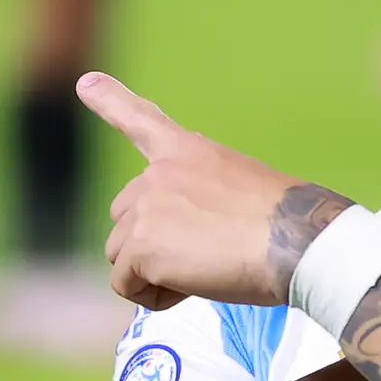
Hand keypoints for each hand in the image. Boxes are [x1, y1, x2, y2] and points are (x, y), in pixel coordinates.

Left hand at [81, 73, 350, 309]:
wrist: (294, 242)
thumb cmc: (285, 226)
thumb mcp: (242, 188)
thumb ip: (201, 196)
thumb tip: (185, 236)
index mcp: (188, 151)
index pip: (141, 120)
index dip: (110, 99)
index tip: (86, 83)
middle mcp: (159, 172)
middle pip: (125, 218)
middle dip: (151, 246)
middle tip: (203, 258)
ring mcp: (146, 207)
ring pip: (121, 255)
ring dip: (152, 274)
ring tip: (201, 274)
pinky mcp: (141, 246)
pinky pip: (126, 285)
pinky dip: (152, 297)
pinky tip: (190, 289)